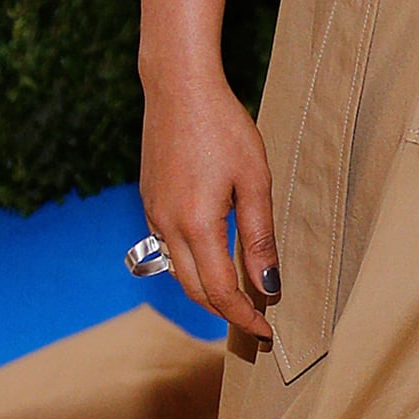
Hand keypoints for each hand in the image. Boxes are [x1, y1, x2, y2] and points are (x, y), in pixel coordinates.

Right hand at [139, 65, 279, 339]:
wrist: (178, 87)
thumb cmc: (223, 126)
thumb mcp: (253, 179)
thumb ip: (259, 235)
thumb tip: (268, 285)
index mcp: (196, 225)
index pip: (221, 291)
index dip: (244, 316)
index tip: (266, 330)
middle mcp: (167, 227)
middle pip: (195, 289)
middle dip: (225, 311)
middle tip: (255, 320)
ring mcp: (153, 215)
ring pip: (179, 271)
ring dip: (207, 289)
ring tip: (240, 294)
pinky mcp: (150, 201)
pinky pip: (170, 247)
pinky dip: (192, 262)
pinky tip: (213, 254)